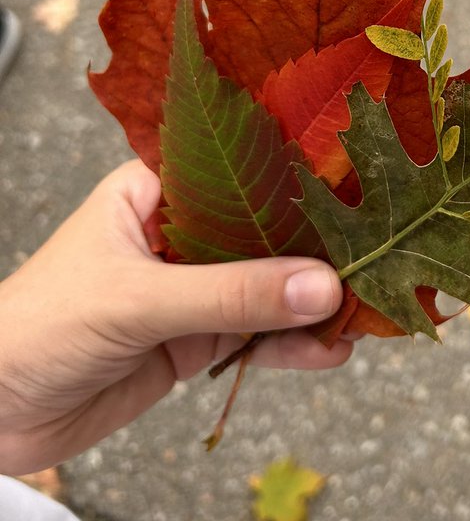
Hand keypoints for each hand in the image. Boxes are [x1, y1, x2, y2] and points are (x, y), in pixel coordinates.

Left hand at [0, 160, 350, 473]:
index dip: (297, 173)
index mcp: (155, 192)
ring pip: (269, 287)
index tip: (360, 177)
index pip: (238, 169)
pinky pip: (256, 336)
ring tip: (366, 312)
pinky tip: (330, 351)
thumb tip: (323, 286)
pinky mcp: (194, 341)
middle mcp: (180, 234)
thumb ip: (231, 294)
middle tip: (380, 252)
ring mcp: (190, 289)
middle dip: (319, 246)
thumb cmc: (37, 328)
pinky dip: (293, 345)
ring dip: (314, 302)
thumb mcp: (137, 301)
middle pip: (265, 231)